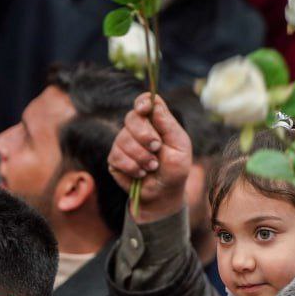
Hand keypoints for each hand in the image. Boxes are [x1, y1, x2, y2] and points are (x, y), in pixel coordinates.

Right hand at [107, 93, 193, 222]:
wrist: (163, 193)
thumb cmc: (175, 169)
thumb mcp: (180, 146)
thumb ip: (168, 125)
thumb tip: (154, 104)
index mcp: (154, 121)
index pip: (144, 101)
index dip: (142, 103)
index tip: (145, 110)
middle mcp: (137, 129)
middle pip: (132, 118)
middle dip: (145, 135)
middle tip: (156, 148)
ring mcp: (123, 142)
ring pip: (123, 139)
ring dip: (141, 156)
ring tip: (152, 166)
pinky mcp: (114, 159)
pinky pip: (117, 156)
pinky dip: (132, 167)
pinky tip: (141, 173)